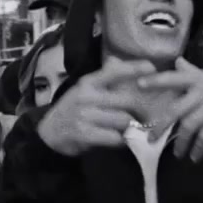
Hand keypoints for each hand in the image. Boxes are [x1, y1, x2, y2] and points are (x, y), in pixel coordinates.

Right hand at [37, 59, 157, 156]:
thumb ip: (103, 79)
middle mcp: (87, 96)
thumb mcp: (84, 90)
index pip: (114, 72)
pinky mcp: (85, 134)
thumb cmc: (73, 109)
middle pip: (126, 100)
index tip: (152, 68)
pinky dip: (120, 140)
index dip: (135, 68)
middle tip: (144, 116)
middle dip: (139, 110)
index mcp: (88, 82)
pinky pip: (114, 137)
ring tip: (128, 129)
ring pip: (123, 120)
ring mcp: (85, 115)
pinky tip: (118, 140)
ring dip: (129, 127)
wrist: (49, 133)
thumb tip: (119, 61)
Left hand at [138, 58, 202, 162]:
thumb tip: (177, 61)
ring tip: (177, 154)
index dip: (157, 81)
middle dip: (162, 126)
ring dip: (182, 143)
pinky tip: (195, 157)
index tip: (139, 84)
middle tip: (151, 138)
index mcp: (197, 80)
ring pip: (190, 126)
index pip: (174, 78)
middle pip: (177, 110)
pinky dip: (198, 149)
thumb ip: (191, 72)